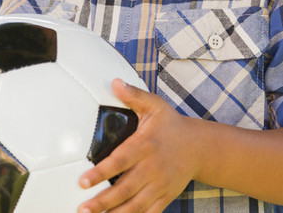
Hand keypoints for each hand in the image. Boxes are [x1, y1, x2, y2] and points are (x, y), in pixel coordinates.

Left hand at [78, 79, 197, 212]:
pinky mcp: (165, 197)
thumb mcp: (155, 106)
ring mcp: (160, 186)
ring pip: (135, 206)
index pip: (120, 161)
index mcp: (146, 146)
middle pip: (125, 189)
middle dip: (103, 201)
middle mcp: (152, 169)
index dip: (101, 172)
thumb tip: (114, 82)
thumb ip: (134, 95)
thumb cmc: (172, 125)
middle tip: (83, 208)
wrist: (200, 148)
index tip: (82, 181)